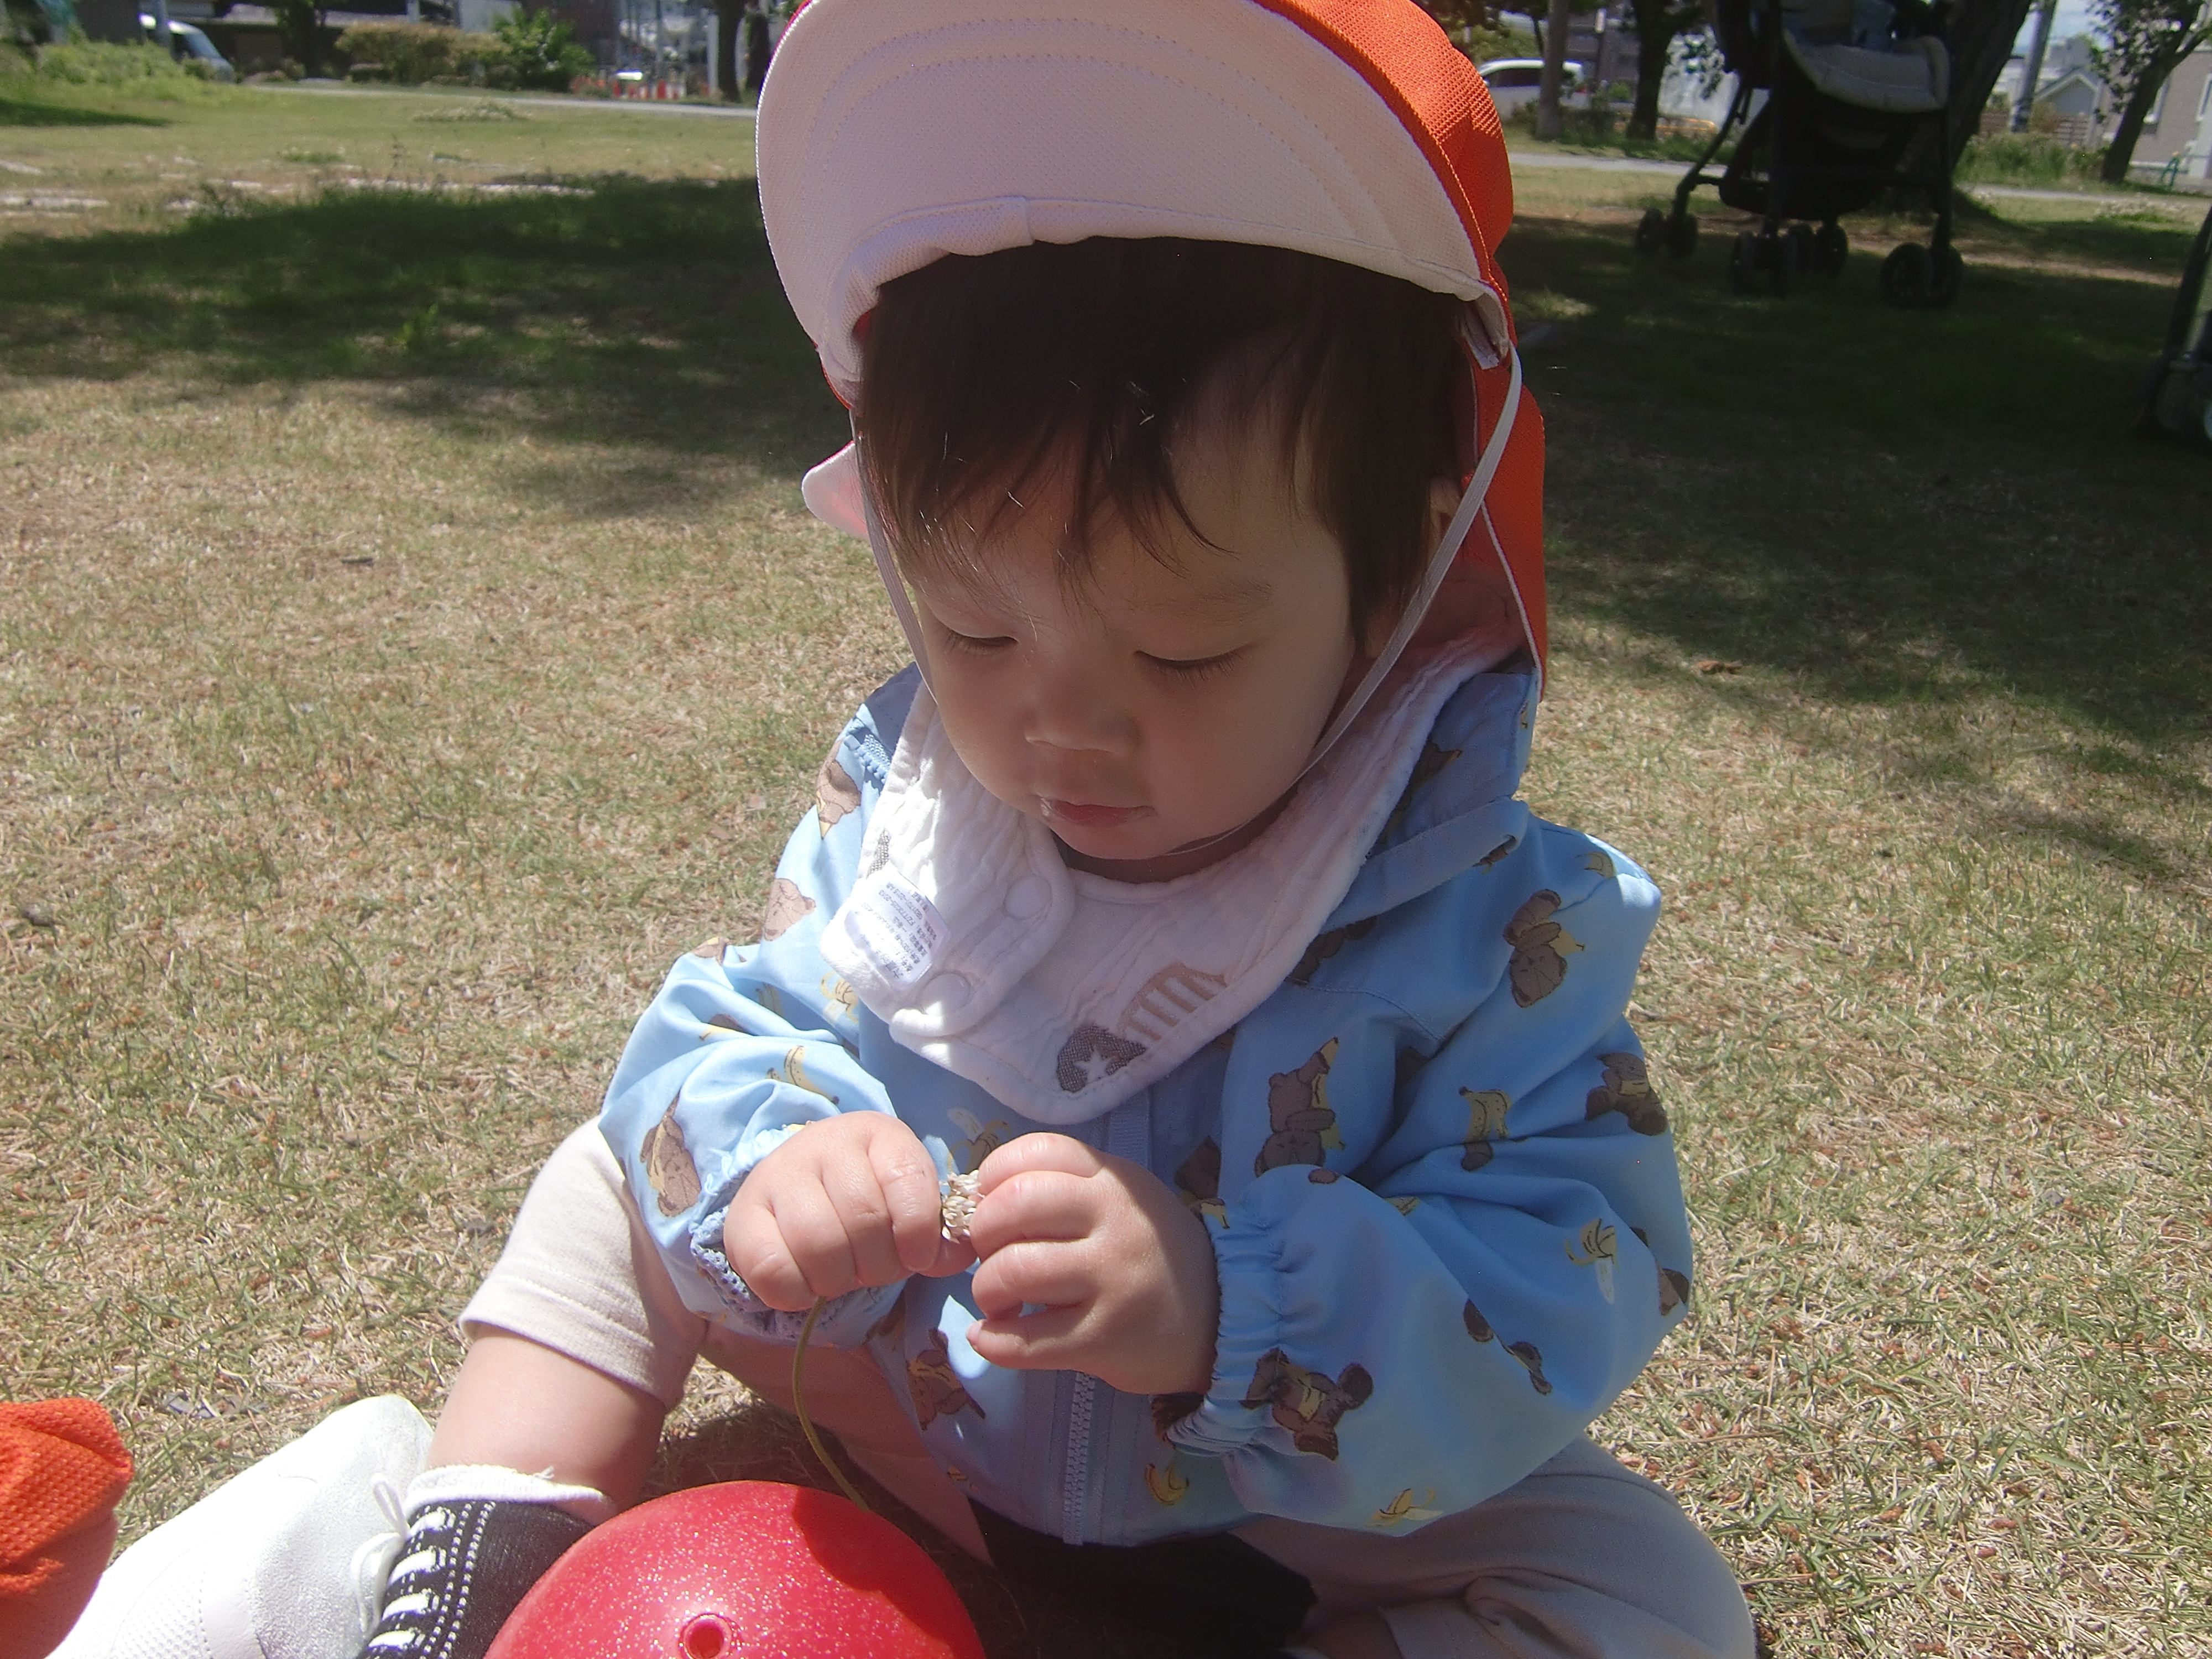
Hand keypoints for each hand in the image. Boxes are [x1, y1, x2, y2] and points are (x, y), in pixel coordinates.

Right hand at [722, 1113, 975, 1310]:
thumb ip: (938, 1235)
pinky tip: (807, 1286)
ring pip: (818, 1243)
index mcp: (878, 1134)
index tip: (917, 1257)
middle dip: (879, 1264)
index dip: (919, 1232)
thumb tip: (957, 1259)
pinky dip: (796, 1292)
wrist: (797, 1189)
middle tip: (874, 1270)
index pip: (907, 1181)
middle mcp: (824, 1143)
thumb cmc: (868, 1200)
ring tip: (842, 1275)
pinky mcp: (743, 1215)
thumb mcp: (908, 1204)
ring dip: (839, 1279)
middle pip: (863, 1220)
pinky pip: (772, 1268)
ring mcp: (778, 1175)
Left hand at [964, 1134, 1219, 1396]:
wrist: (1218, 1316)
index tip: (988, 1203)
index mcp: (1113, 1180)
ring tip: (999, 1301)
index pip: (1036, 1151)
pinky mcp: (1104, 1338)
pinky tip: (991, 1337)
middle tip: (989, 1256)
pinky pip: (1025, 1341)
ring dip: (986, 1290)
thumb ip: (1065, 1188)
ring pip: (1013, 1272)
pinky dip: (993, 1341)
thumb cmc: (1151, 1253)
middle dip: (981, 1234)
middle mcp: (1115, 1221)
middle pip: (1013, 1206)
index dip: (993, 1175)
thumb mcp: (1123, 1200)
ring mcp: (1112, 1280)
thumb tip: (979, 1202)